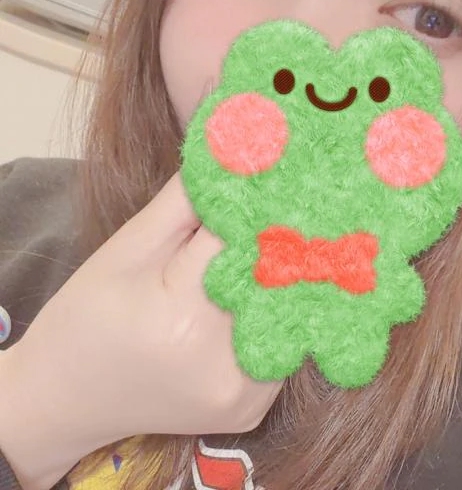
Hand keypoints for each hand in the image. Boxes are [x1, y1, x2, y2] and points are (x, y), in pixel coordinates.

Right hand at [0, 171, 282, 489]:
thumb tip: (235, 158)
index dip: (255, 203)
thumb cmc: (87, 316)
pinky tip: (254, 300)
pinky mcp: (250, 409)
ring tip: (266, 252)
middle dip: (273, 239)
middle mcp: (223, 363)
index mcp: (184, 317)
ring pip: (286, 312)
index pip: (243, 238)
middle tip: (283, 208)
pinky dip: (273, 318)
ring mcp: (242, 395)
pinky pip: (281, 348)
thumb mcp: (125, 249)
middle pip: (272, 277)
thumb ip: (184, 202)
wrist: (67, 397)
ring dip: (279, 279)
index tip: (266, 177)